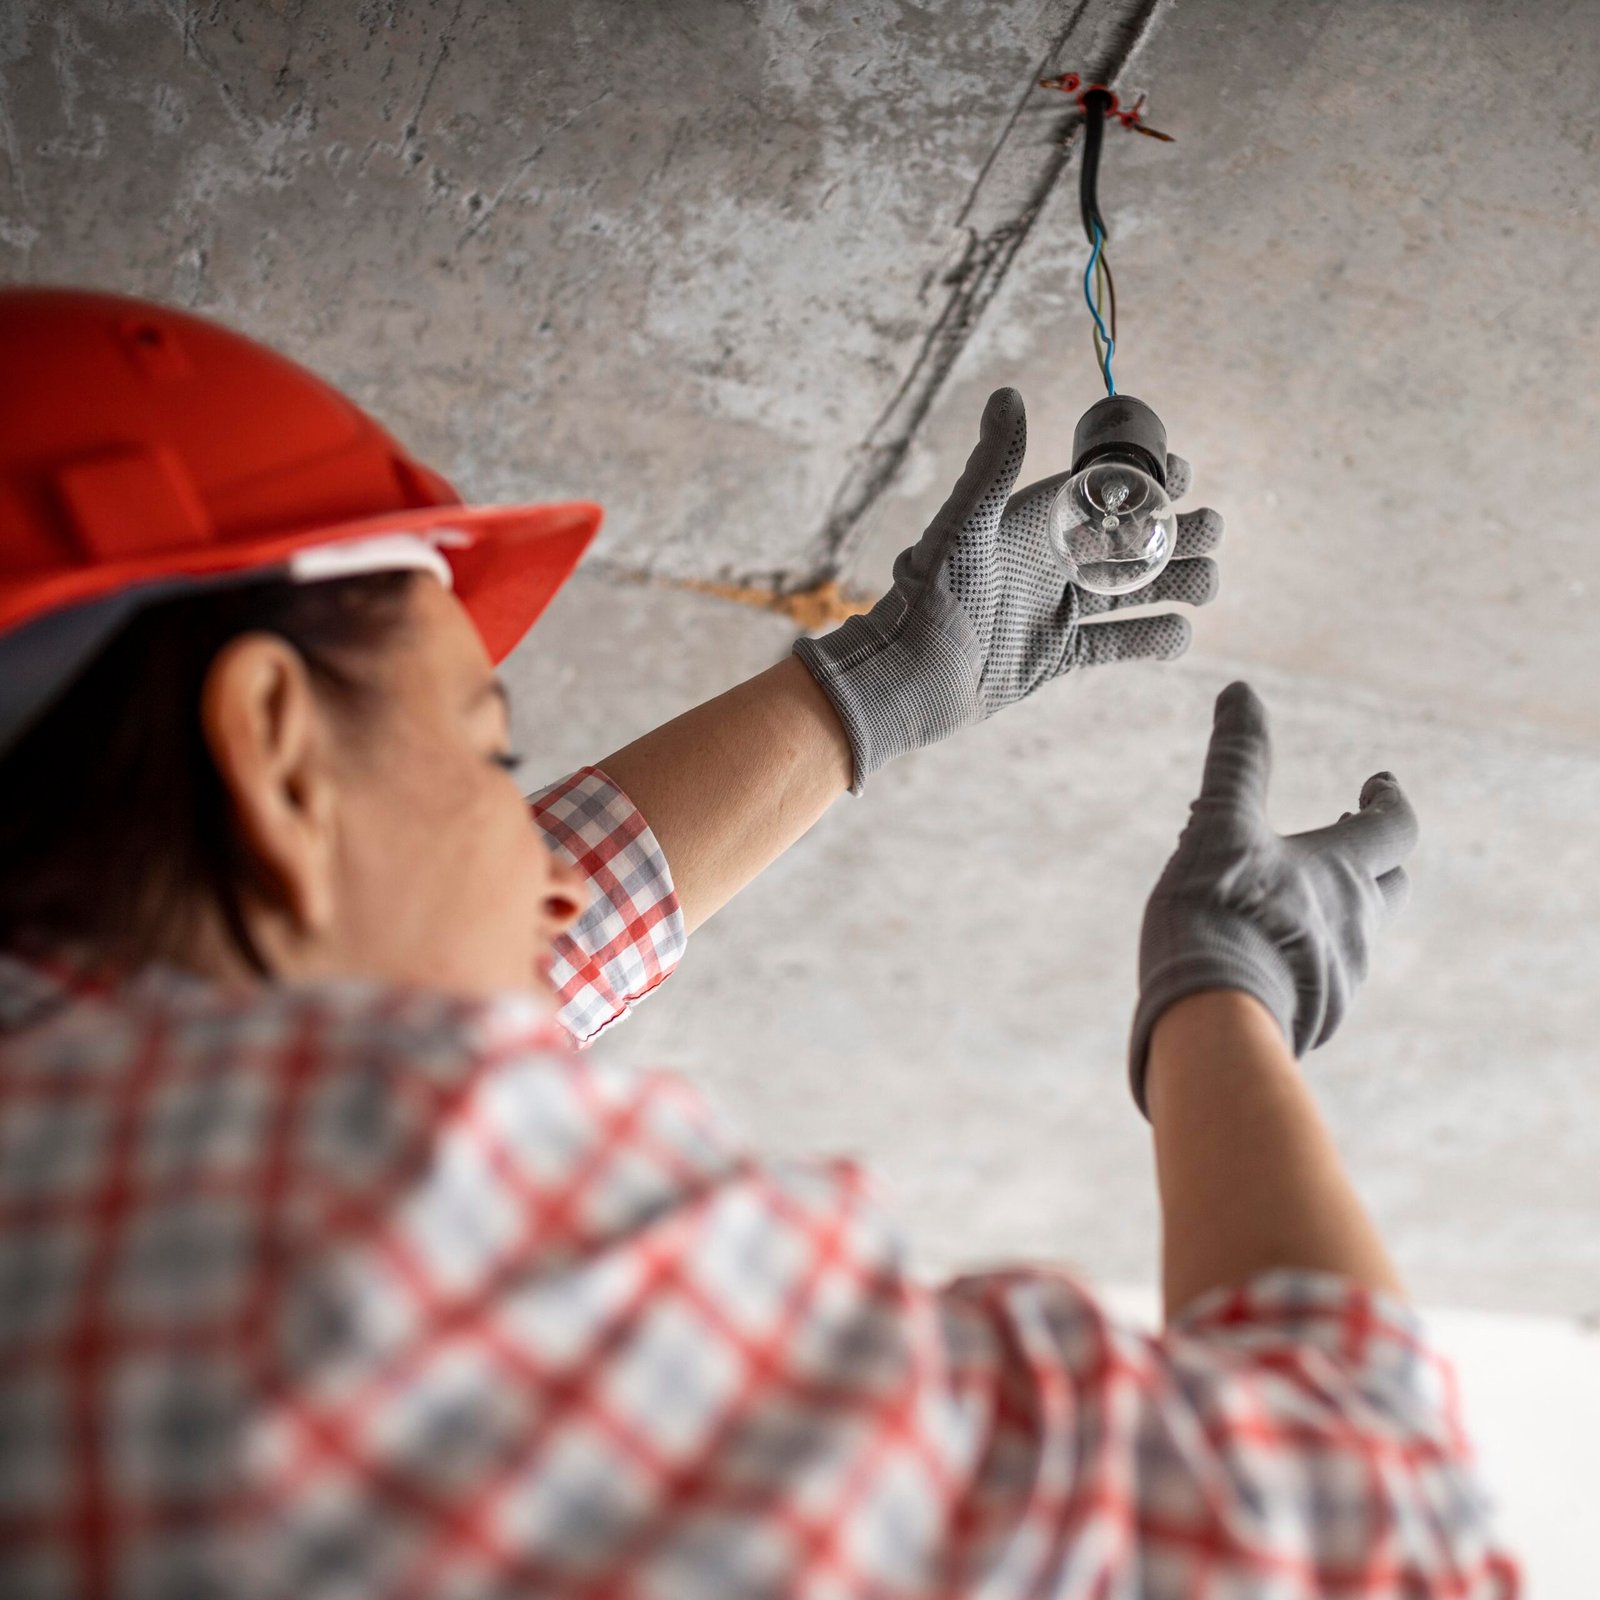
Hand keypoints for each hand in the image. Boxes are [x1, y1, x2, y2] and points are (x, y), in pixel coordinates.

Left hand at [792, 386, 1222, 793]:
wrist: (909, 678)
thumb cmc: (928, 598)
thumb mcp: (963, 526)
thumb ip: (991, 465)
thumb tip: (1007, 394)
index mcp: (1030, 524)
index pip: (1100, 491)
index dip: (1145, 479)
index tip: (1183, 471)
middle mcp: (1048, 562)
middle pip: (1129, 540)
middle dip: (1175, 531)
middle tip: (1210, 528)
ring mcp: (1055, 610)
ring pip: (1132, 590)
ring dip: (1176, 582)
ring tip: (1209, 581)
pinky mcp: (1056, 655)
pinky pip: (1115, 643)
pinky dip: (1151, 638)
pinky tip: (1181, 632)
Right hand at [1129, 682, 1418, 1114]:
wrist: (1212, 1020)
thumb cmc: (1217, 914)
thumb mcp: (1218, 825)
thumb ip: (1235, 759)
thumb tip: (1240, 690)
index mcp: (1342, 872)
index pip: (1395, 827)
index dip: (1388, 800)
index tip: (1377, 783)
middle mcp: (1357, 926)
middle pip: (1391, 886)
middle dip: (1375, 859)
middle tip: (1348, 841)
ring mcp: (1342, 980)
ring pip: (1355, 937)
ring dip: (1333, 910)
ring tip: (1288, 903)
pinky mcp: (1315, 1021)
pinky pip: (1323, 983)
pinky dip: (1304, 959)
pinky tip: (1266, 960)